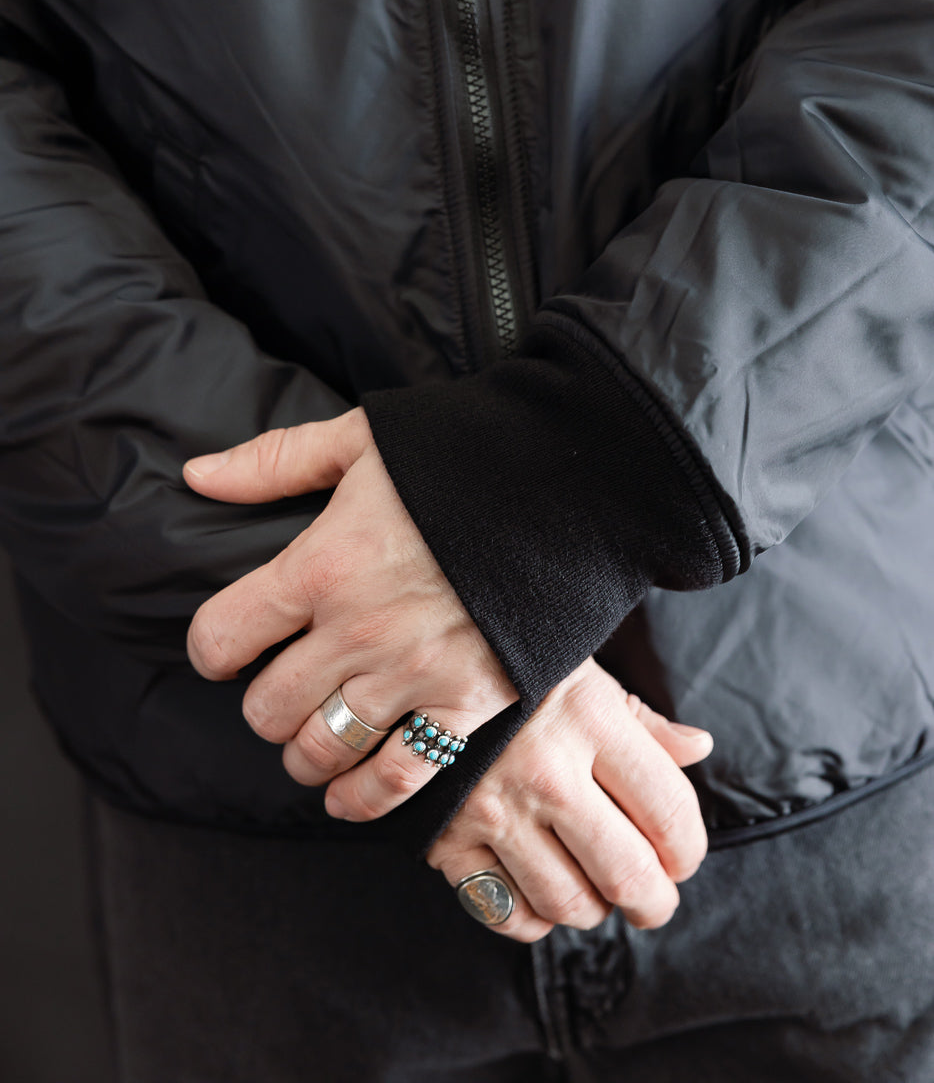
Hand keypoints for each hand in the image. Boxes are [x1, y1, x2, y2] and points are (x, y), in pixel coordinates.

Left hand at [184, 408, 515, 812]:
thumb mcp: (360, 437)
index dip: (213, 648)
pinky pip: (398, 777)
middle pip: (267, 706)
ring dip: (303, 753)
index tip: (226, 649)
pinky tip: (345, 798)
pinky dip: (363, 798)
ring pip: (323, 748)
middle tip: (277, 693)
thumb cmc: (462, 452)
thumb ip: (274, 462)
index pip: (222, 636)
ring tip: (306, 744)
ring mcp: (413, 673)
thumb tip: (197, 476)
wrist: (570, 481)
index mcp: (321, 563)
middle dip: (262, 705)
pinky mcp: (468, 703)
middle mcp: (357, 629)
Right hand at [424, 658, 712, 941]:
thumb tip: (699, 747)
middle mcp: (547, 769)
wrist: (410, 658)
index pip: (669, 810)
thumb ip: (642, 719)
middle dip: (654, 902)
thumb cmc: (510, 665)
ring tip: (597, 894)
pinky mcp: (447, 837)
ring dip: (595, 910)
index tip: (684, 858)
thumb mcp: (581, 671)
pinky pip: (505, 911)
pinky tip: (541, 895)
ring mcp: (493, 808)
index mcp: (591, 719)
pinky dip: (534, 919)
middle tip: (654, 902)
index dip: (690, 849)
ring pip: (569, 901)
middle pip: (627, 872)